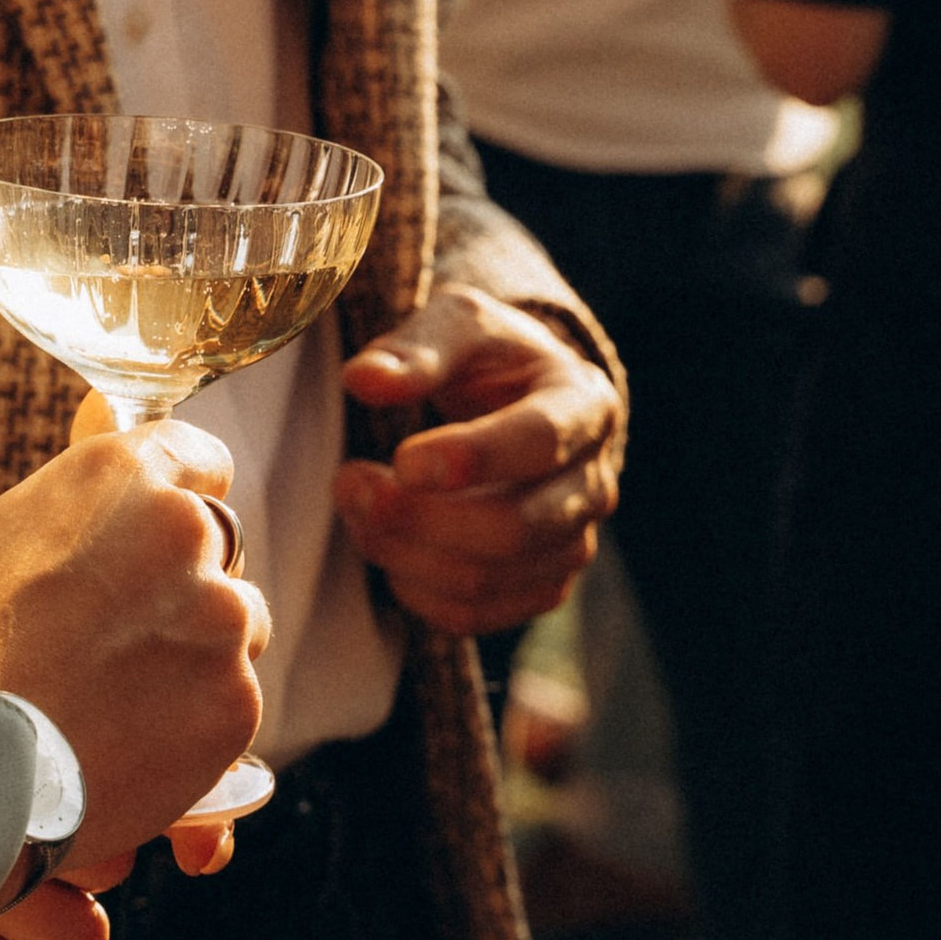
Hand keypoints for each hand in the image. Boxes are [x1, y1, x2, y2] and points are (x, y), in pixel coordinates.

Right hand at [0, 422, 268, 870]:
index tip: (153, 540)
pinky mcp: (236, 703)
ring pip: (235, 631)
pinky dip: (193, 724)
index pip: (204, 461)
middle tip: (113, 637)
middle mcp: (189, 533)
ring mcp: (222, 620)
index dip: (177, 503)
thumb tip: (109, 424)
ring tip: (114, 700)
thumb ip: (86, 494)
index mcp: (127, 474)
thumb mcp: (13, 530)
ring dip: (195, 654)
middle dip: (184, 586)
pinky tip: (127, 743)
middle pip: (220, 552)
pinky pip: (230, 705)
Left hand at [334, 286, 620, 638]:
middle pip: (513, 528)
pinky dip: (415, 590)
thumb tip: (364, 380)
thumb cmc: (487, 356)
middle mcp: (592, 483)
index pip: (541, 443)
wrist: (518, 399)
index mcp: (584, 404)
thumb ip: (416, 350)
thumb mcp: (457, 324)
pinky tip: (385, 543)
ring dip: (402, 552)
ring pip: (486, 580)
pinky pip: (474, 615)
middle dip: (418, 517)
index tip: (402, 460)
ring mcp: (570, 543)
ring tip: (354, 504)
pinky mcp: (538, 586)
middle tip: (348, 481)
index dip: (472, 458)